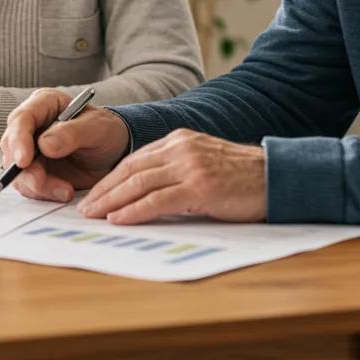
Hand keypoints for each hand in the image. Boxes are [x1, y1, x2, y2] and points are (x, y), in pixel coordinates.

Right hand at [0, 88, 130, 201]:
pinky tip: (64, 191)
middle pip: (12, 147)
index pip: (21, 119)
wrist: (113, 153)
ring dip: (37, 185)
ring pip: (17, 170)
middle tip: (41, 182)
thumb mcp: (97, 128)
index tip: (24, 161)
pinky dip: (43, 193)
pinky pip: (28, 186)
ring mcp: (30, 149)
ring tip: (65, 190)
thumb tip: (44, 145)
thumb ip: (71, 133)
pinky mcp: (34, 170)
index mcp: (44, 104)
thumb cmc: (106, 132)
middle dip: (24, 169)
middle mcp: (32, 126)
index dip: (19, 140)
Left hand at [78, 130, 266, 224]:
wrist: (275, 177)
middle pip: (130, 169)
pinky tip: (119, 219)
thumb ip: (175, 170)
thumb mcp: (202, 163)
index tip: (93, 195)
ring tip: (93, 215)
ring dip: (111, 200)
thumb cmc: (240, 178)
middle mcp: (181, 148)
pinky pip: (158, 200)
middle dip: (103, 190)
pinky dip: (134, 210)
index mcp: (179, 140)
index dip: (109, 178)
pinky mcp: (200, 187)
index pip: (134, 159)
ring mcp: (190, 166)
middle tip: (84, 208)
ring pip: (139, 183)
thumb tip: (143, 192)